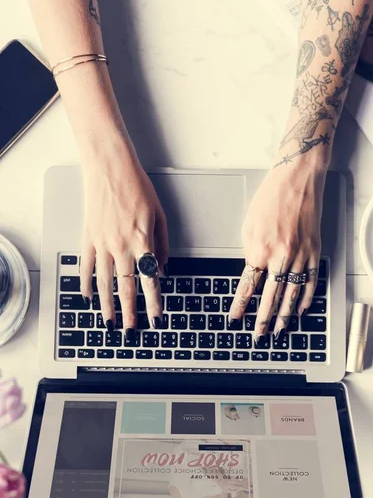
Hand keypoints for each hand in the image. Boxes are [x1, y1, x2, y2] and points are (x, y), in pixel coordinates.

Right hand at [79, 141, 167, 335]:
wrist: (110, 168)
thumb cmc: (137, 186)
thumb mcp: (159, 215)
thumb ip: (162, 244)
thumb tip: (162, 268)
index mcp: (142, 241)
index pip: (149, 280)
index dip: (153, 302)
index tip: (156, 317)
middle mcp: (121, 246)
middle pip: (126, 287)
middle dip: (130, 312)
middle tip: (131, 330)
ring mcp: (101, 243)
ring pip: (104, 282)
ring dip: (107, 305)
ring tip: (109, 321)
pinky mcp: (88, 237)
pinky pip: (86, 266)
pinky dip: (86, 283)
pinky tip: (88, 296)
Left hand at [229, 163, 324, 340]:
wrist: (297, 179)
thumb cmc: (270, 198)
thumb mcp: (249, 225)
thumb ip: (251, 252)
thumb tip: (254, 271)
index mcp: (260, 250)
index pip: (248, 287)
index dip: (240, 305)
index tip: (235, 318)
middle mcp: (281, 257)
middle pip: (270, 297)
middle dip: (263, 320)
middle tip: (258, 335)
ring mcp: (301, 256)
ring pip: (292, 294)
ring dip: (284, 316)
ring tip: (279, 330)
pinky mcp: (314, 251)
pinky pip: (310, 281)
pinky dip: (305, 298)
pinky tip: (300, 310)